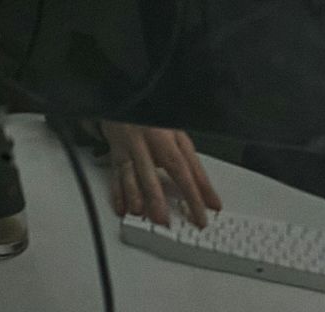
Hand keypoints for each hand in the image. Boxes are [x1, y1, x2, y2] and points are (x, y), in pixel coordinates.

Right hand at [102, 122, 222, 227]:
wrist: (130, 104)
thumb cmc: (157, 125)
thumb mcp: (179, 139)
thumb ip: (193, 165)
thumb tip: (208, 193)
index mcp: (171, 137)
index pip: (186, 166)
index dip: (199, 189)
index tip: (208, 208)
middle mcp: (150, 141)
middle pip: (156, 170)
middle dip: (159, 198)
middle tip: (165, 220)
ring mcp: (132, 147)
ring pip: (132, 172)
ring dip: (135, 195)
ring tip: (140, 212)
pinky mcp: (117, 153)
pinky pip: (116, 174)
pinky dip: (117, 192)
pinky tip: (121, 207)